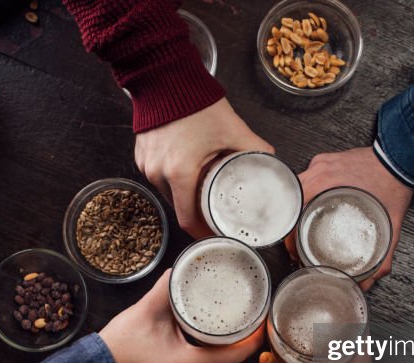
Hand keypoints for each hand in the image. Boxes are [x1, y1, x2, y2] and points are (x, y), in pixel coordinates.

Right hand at [100, 270, 262, 362]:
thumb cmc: (118, 349)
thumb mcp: (146, 312)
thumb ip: (167, 288)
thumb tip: (180, 269)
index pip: (239, 352)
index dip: (254, 333)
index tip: (260, 316)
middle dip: (241, 342)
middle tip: (247, 318)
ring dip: (225, 355)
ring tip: (230, 331)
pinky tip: (207, 349)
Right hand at [135, 98, 273, 237]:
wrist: (165, 78)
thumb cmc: (195, 103)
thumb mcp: (232, 129)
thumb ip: (255, 147)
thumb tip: (272, 161)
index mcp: (180, 173)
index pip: (187, 219)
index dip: (201, 231)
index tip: (213, 233)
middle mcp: (158, 173)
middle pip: (178, 206)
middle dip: (196, 212)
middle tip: (214, 211)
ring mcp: (146, 164)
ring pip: (167, 192)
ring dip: (184, 194)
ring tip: (201, 189)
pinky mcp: (141, 155)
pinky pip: (157, 176)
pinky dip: (172, 179)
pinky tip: (186, 171)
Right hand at [288, 147, 413, 289]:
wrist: (403, 158)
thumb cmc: (393, 185)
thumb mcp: (388, 227)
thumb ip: (382, 259)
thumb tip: (369, 282)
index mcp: (324, 185)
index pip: (293, 212)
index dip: (289, 236)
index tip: (293, 249)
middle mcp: (318, 172)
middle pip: (291, 202)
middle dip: (291, 224)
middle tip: (297, 241)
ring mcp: (321, 163)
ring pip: (296, 189)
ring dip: (296, 208)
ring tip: (301, 224)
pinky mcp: (326, 159)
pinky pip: (308, 177)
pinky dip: (307, 193)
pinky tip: (313, 203)